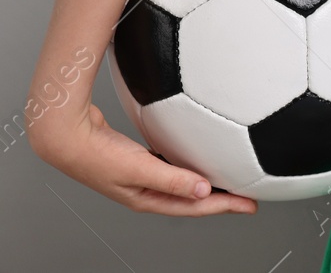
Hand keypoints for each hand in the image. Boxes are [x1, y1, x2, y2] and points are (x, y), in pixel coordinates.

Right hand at [30, 101, 256, 216]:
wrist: (66, 135)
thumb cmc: (96, 154)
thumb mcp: (138, 169)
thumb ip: (172, 179)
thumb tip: (204, 190)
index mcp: (147, 199)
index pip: (194, 207)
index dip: (224, 206)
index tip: (251, 204)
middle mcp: (148, 190)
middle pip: (193, 198)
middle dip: (222, 198)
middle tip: (249, 193)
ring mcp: (144, 175)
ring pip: (184, 182)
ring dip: (207, 182)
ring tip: (230, 178)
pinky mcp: (140, 159)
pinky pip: (174, 165)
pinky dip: (190, 165)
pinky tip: (199, 157)